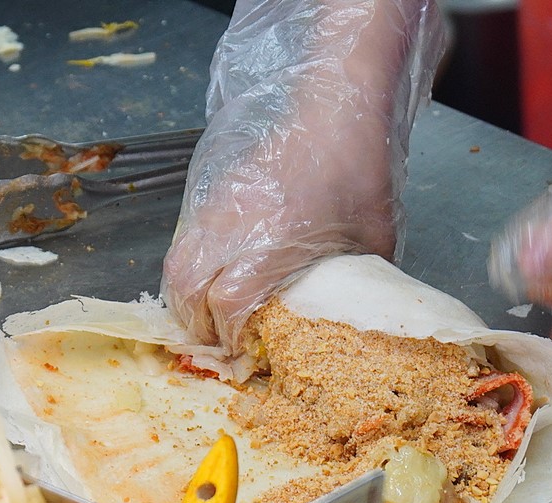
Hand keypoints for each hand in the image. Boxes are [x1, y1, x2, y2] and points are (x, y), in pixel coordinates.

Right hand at [161, 0, 444, 352]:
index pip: (228, 304)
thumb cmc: (359, 167)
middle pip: (185, 290)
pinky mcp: (214, 188)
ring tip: (208, 314)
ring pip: (176, 263)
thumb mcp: (374, 236)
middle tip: (218, 341)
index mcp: (271, 241)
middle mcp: (233, 225)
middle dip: (196, 325)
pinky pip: (184, 237)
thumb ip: (357, 280)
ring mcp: (217, 204)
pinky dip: (188, 266)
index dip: (230, 335)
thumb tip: (352, 313)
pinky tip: (211, 275)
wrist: (337, 104)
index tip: (243, 349)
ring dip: (185, 297)